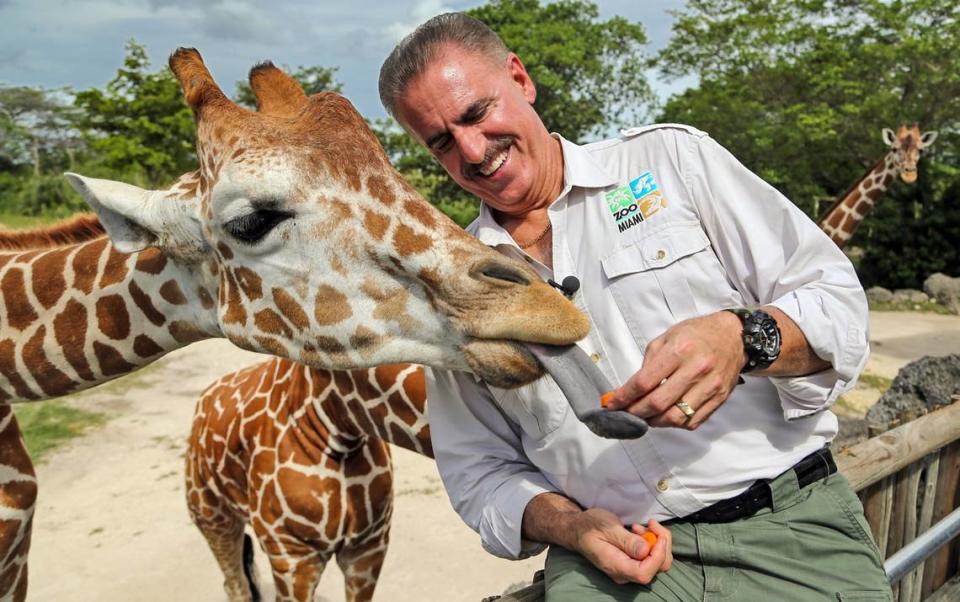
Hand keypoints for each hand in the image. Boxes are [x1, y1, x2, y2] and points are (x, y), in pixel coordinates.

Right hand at [571, 508, 672, 584]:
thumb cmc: (590, 526)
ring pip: (657, 563)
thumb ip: (626, 541)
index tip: (658, 535)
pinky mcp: (633, 563)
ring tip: (639, 526)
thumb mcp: (607, 528)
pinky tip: (638, 531)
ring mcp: (629, 569)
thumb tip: (645, 551)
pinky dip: (652, 542)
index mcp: (616, 566)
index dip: (657, 556)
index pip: (644, 573)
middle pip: (656, 568)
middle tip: (650, 523)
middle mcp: (624, 573)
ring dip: (656, 541)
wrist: (578, 529)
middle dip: (661, 544)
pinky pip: (651, 557)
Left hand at [604, 311, 743, 429]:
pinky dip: (674, 424)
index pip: (644, 382)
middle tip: (625, 413)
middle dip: (635, 412)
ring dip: (654, 422)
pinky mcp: (719, 399)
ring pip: (675, 418)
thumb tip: (630, 389)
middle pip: (658, 403)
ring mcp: (709, 387)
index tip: (611, 403)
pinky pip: (693, 422)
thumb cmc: (696, 334)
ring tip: (645, 416)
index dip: (624, 396)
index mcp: (679, 350)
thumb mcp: (666, 337)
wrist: (734, 336)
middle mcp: (695, 370)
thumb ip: (648, 363)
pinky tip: (666, 416)